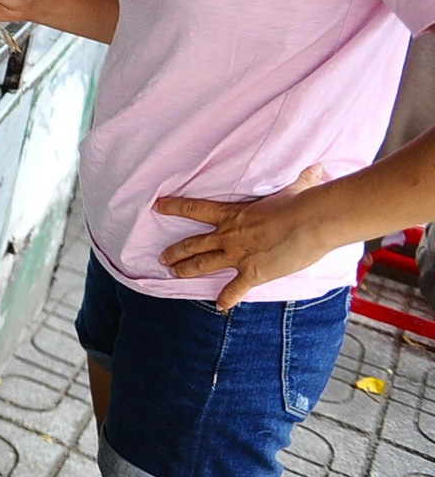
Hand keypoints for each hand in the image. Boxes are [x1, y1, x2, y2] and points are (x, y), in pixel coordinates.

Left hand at [154, 167, 333, 309]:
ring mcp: (238, 256)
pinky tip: (220, 306)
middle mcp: (229, 236)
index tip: (157, 206)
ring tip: (174, 274)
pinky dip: (226, 299)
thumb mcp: (296, 188)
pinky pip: (234, 290)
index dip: (174, 207)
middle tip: (162, 257)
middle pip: (192, 244)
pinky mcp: (252, 274)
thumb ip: (302, 180)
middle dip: (175, 251)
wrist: (311, 222)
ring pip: (202, 264)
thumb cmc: (302, 203)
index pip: (194, 209)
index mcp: (232, 214)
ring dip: (186, 270)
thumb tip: (319, 170)